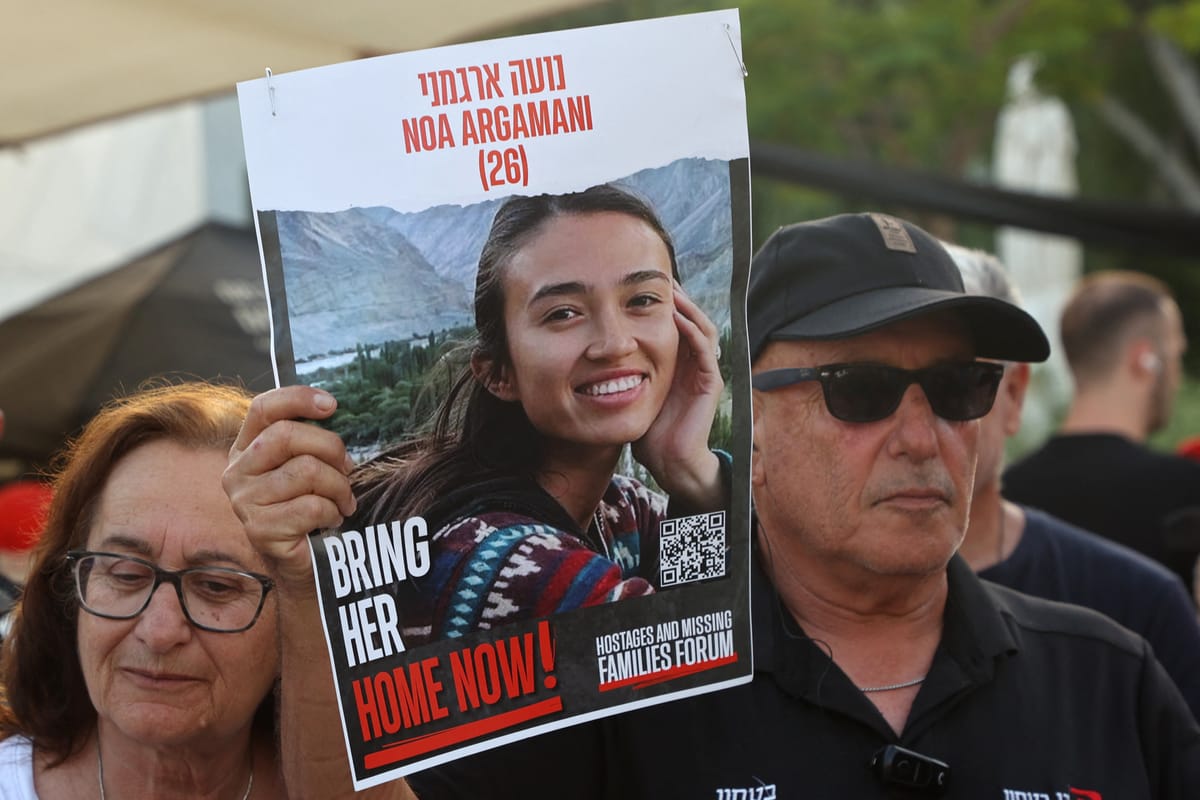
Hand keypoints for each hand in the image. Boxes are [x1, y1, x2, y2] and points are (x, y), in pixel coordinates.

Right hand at [223, 385, 356, 589]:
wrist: (303, 562)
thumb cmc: (308, 506)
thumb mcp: (306, 465)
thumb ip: (310, 440)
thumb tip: (331, 410)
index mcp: (246, 448)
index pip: (263, 408)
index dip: (298, 398)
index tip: (331, 405)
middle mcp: (237, 471)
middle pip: (287, 435)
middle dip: (330, 448)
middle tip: (348, 468)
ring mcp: (244, 501)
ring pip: (306, 471)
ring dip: (338, 486)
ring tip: (343, 500)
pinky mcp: (259, 529)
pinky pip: (311, 506)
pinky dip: (332, 511)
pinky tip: (332, 520)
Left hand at [632, 283, 724, 510]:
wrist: (669, 460)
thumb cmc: (648, 430)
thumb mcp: (632, 391)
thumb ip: (622, 372)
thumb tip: (590, 354)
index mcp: (677, 362)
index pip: (676, 322)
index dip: (665, 303)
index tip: (644, 284)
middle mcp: (693, 362)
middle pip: (691, 318)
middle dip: (678, 297)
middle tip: (660, 276)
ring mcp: (704, 371)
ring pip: (702, 327)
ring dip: (687, 307)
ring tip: (671, 290)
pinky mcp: (711, 382)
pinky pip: (704, 349)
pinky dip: (692, 330)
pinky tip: (677, 317)